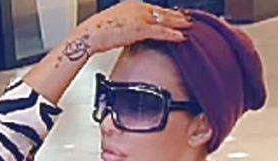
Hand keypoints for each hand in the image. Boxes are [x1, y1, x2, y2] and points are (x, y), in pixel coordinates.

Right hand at [74, 0, 192, 55]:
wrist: (89, 36)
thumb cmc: (96, 33)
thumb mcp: (114, 25)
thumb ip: (126, 26)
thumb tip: (129, 33)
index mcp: (130, 5)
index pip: (152, 8)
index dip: (164, 13)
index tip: (174, 15)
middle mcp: (137, 8)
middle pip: (161, 11)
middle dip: (176, 15)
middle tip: (188, 19)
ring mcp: (139, 17)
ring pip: (164, 19)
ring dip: (178, 23)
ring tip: (189, 26)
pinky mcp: (140, 29)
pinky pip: (161, 31)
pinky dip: (172, 34)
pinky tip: (181, 37)